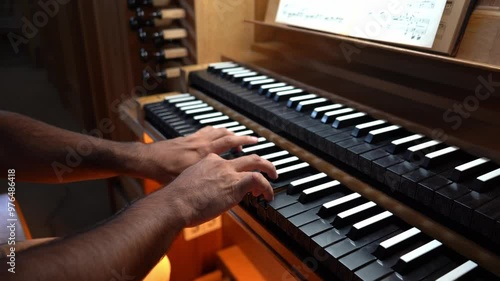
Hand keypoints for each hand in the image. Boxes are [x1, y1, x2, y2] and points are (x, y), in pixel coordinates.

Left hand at [138, 126, 258, 182]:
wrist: (145, 161)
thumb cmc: (164, 174)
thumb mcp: (191, 185)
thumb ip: (210, 187)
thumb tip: (223, 193)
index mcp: (207, 156)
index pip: (234, 150)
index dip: (251, 154)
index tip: (259, 156)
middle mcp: (203, 144)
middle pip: (230, 136)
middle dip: (245, 138)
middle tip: (255, 140)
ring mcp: (195, 139)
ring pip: (218, 131)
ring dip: (231, 133)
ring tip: (238, 138)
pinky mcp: (187, 138)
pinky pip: (206, 130)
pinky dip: (215, 132)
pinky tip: (214, 137)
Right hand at [164, 153, 277, 226]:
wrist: (174, 203)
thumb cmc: (176, 200)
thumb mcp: (188, 185)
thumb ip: (198, 186)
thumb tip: (203, 196)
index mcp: (206, 161)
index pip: (227, 160)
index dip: (236, 168)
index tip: (239, 176)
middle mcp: (219, 162)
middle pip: (245, 156)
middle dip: (259, 160)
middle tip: (266, 167)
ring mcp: (228, 171)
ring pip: (256, 162)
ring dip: (268, 168)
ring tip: (273, 176)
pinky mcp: (235, 183)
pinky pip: (259, 180)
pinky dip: (267, 187)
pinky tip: (268, 195)